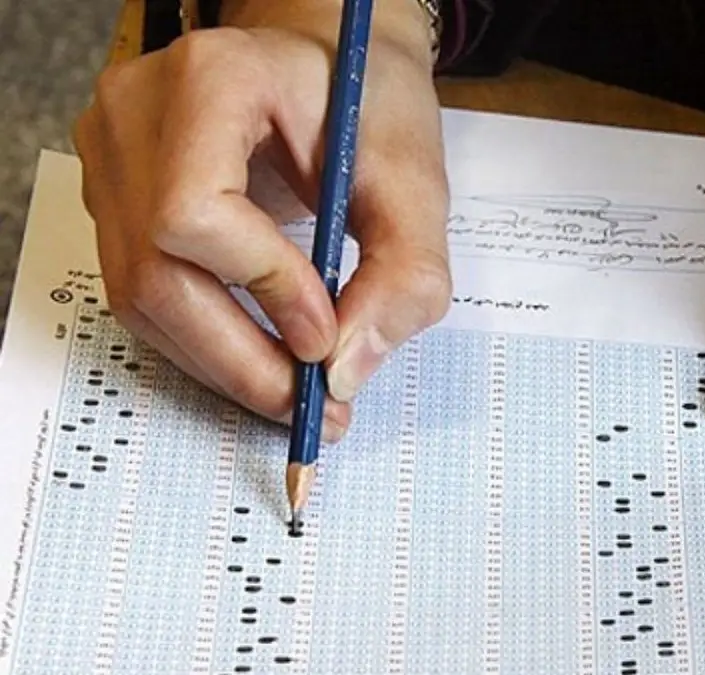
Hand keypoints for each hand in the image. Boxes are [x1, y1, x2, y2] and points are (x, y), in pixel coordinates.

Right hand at [73, 0, 450, 439]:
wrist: (324, 64)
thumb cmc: (367, 103)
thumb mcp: (414, 178)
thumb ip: (402, 273)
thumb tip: (346, 372)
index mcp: (211, 80)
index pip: (196, 210)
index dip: (261, 288)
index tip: (325, 338)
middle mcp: (136, 114)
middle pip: (155, 270)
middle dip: (239, 358)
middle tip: (313, 406)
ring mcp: (112, 156)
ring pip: (140, 297)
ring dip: (221, 363)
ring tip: (295, 393)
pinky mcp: (114, 197)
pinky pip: (144, 292)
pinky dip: (204, 341)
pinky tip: (261, 358)